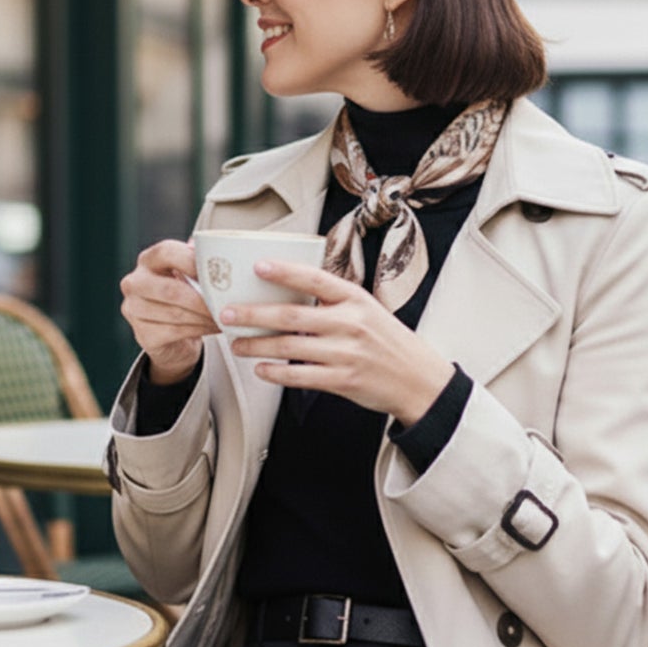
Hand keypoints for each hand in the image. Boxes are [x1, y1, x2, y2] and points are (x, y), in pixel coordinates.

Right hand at [119, 239, 220, 383]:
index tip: (216, 273)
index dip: (192, 261)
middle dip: (203, 300)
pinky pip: (175, 332)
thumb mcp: (189, 275)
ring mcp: (134, 309)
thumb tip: (217, 250)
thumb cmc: (183, 297)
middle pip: (171, 290)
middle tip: (226, 305)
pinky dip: (199, 330)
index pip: (166, 252)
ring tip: (224, 317)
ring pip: (175, 313)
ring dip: (204, 317)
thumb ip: (199, 261)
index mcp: (148, 260)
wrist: (171, 336)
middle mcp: (134, 282)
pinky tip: (213, 328)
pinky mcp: (143, 334)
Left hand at [223, 259, 454, 423]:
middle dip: (253, 314)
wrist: (420, 380)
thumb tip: (289, 291)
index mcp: (355, 299)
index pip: (314, 278)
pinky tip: (261, 369)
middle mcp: (350, 323)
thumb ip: (333, 301)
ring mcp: (346, 353)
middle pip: (291, 315)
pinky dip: (275, 373)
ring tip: (237, 343)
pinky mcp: (342, 380)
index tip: (257, 266)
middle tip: (227, 313)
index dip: (284, 271)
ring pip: (289, 348)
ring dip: (257, 346)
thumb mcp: (367, 310)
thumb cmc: (388, 341)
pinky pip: (300, 376)